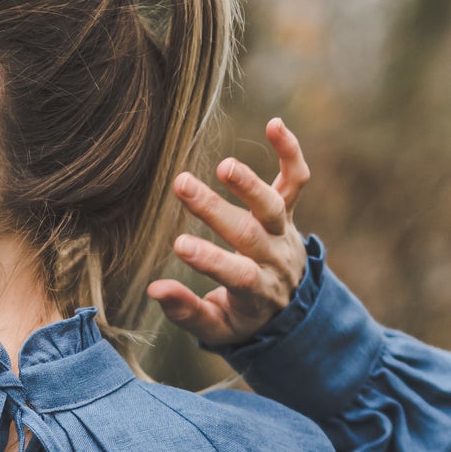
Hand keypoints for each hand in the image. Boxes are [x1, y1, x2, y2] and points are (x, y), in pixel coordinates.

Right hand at [147, 117, 310, 351]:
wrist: (291, 305)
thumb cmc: (243, 316)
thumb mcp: (216, 327)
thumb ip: (187, 311)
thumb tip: (154, 290)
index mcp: (255, 291)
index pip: (235, 274)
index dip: (209, 259)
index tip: (179, 244)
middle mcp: (273, 258)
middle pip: (247, 233)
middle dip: (214, 209)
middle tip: (181, 185)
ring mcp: (283, 231)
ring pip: (272, 205)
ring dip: (250, 184)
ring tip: (224, 165)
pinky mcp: (289, 210)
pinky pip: (296, 180)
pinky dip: (290, 151)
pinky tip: (274, 124)